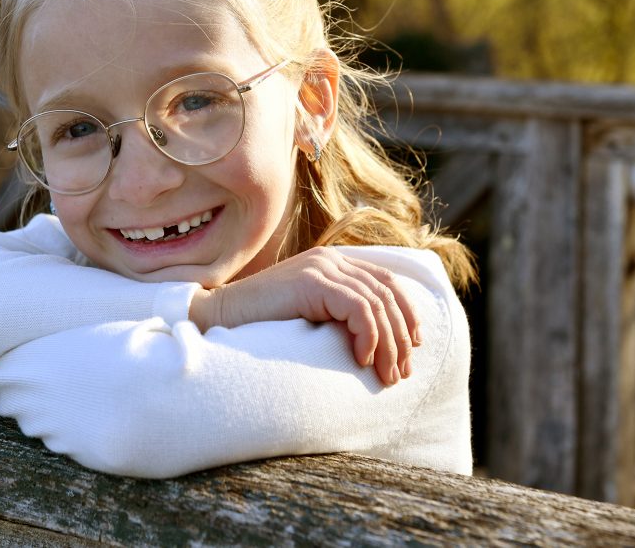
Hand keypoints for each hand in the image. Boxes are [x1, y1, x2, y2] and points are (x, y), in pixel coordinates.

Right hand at [189, 247, 420, 385]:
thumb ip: (337, 316)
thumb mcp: (309, 316)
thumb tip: (378, 345)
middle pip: (387, 293)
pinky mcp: (311, 282)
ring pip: (377, 304)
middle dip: (402, 336)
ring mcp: (321, 267)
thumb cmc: (261, 325)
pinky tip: (361, 359)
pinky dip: (368, 336)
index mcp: (332, 263)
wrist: (220, 317)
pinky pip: (358, 308)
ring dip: (389, 345)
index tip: (413, 348)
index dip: (407, 313)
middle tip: (402, 373)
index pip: (386, 281)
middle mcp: (330, 259)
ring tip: (387, 375)